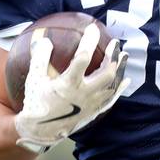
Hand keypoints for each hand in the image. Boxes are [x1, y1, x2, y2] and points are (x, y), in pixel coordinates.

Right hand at [14, 24, 129, 153]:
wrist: (40, 131)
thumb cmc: (36, 103)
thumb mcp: (34, 79)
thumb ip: (40, 58)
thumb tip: (45, 39)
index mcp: (68, 84)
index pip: (83, 57)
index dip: (89, 40)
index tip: (92, 27)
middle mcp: (83, 94)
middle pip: (106, 73)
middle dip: (113, 56)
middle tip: (115, 42)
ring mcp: (91, 104)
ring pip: (112, 85)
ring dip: (120, 69)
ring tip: (123, 55)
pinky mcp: (94, 112)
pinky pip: (111, 100)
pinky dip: (120, 89)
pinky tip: (126, 80)